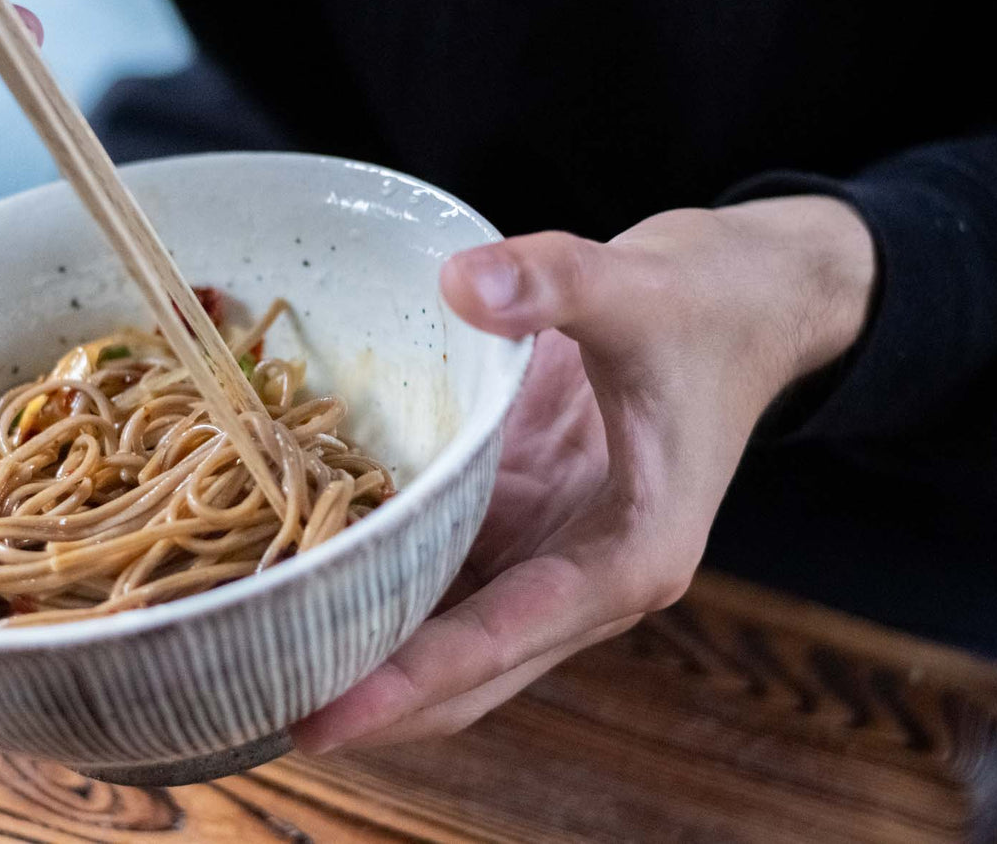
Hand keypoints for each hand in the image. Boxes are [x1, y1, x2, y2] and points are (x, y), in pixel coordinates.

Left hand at [292, 196, 875, 751]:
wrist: (736, 305)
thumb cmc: (705, 308)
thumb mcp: (640, 286)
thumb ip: (557, 282)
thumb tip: (463, 281)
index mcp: (631, 555)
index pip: (508, 637)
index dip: (414, 680)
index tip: (328, 715)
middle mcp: (584, 578)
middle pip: (470, 672)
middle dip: (375, 699)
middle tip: (261, 708)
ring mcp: (546, 553)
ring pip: (446, 634)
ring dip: (366, 653)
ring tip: (260, 660)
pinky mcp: (517, 519)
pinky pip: (438, 569)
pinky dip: (377, 581)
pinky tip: (300, 576)